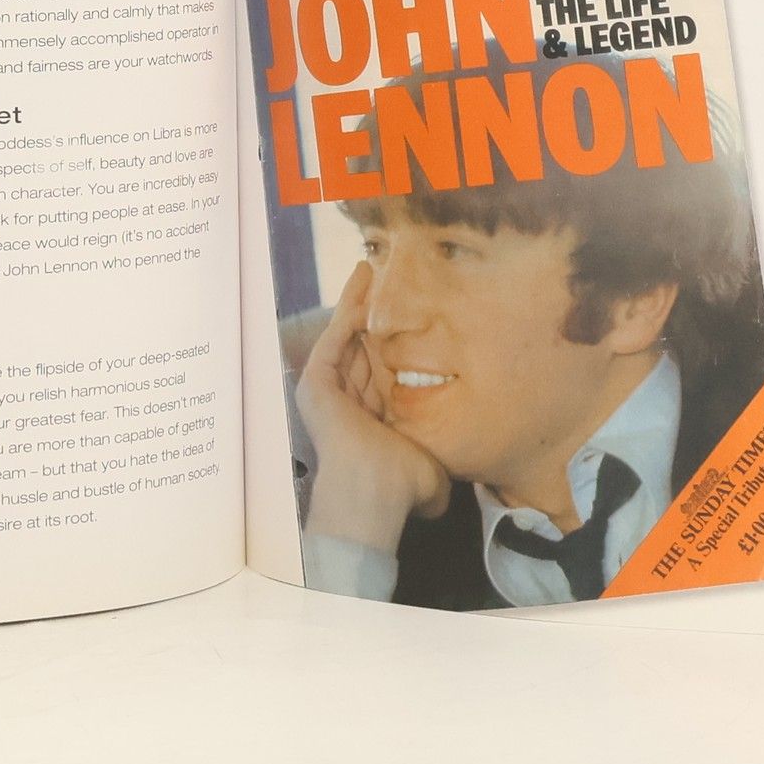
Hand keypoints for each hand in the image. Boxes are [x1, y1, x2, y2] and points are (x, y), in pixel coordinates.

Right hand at [297, 260, 451, 551]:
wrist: (374, 493)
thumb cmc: (403, 488)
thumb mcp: (429, 468)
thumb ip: (435, 472)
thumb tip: (446, 497)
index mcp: (371, 418)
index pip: (381, 368)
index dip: (394, 338)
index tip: (412, 311)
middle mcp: (348, 401)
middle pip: (361, 344)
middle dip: (374, 310)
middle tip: (387, 272)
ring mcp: (329, 391)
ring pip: (346, 334)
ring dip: (358, 300)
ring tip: (373, 266)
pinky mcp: (317, 381)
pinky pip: (335, 336)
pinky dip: (347, 309)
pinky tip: (363, 282)